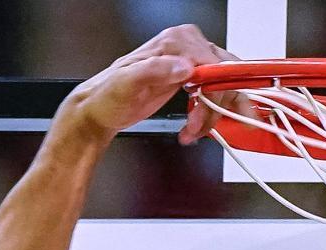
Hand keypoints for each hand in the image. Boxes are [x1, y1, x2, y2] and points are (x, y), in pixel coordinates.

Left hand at [66, 24, 240, 144]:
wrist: (101, 109)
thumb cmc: (109, 96)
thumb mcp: (126, 82)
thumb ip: (155, 70)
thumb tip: (184, 67)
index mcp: (173, 42)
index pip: (213, 63)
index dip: (213, 92)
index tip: (203, 112)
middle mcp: (186, 48)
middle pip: (223, 76)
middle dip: (214, 108)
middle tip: (195, 127)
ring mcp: (191, 63)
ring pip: (224, 88)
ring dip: (214, 116)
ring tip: (192, 131)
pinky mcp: (192, 80)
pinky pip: (217, 95)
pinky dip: (212, 116)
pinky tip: (195, 127)